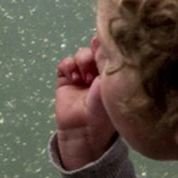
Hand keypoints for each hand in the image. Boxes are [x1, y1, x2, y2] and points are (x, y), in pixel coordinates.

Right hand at [55, 37, 116, 169]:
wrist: (85, 132)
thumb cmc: (105, 114)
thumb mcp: (111, 90)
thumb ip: (109, 69)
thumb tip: (107, 47)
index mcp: (113, 73)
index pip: (110, 51)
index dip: (107, 46)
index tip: (107, 47)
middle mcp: (97, 71)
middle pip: (94, 49)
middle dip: (93, 52)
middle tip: (95, 62)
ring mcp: (81, 75)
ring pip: (79, 55)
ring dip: (81, 61)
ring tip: (84, 77)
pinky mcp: (65, 79)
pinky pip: (65, 64)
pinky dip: (68, 66)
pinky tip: (74, 78)